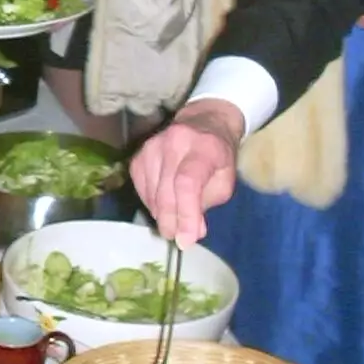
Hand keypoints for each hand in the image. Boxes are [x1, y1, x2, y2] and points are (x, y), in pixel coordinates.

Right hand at [130, 100, 243, 246]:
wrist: (204, 122)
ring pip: (151, 194)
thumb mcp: (224, 181)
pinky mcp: (138, 154)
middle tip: (178, 238)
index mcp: (204, 147)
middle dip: (171, 221)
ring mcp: (151, 147)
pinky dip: (151, 204)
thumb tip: (191, 233)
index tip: (186, 240)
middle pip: (165, 191)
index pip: (187, 183)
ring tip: (175, 220)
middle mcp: (174, 142)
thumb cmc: (218, 157)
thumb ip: (207, 206)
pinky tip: (163, 206)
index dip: (185, 214)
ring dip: (162, 215)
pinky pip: (140, 189)